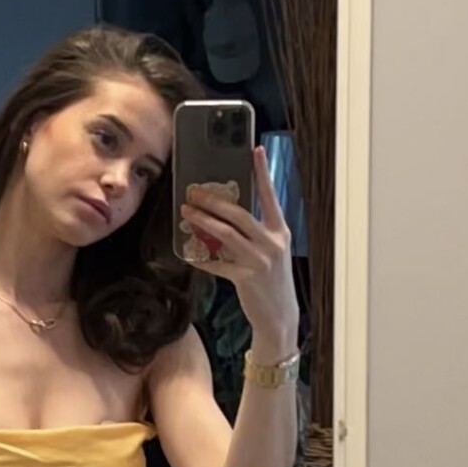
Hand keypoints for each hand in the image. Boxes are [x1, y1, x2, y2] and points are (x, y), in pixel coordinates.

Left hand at [179, 147, 298, 357]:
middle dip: (214, 201)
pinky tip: (189, 254)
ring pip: (226, 235)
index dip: (262, 173)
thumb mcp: (271, 252)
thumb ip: (255, 234)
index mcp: (280, 232)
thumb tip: (226, 216)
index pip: (270, 197)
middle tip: (194, 193)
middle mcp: (272, 243)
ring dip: (203, 222)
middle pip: (240, 214)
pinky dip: (202, 258)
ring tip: (187, 213)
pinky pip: (217, 263)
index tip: (254, 150)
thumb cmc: (272, 280)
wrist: (279, 315)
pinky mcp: (245, 278)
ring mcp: (259, 261)